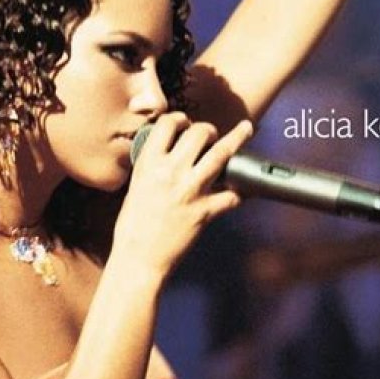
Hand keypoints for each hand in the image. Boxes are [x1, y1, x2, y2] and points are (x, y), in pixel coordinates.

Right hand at [112, 112, 252, 280]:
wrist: (137, 259)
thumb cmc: (133, 225)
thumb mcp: (137, 185)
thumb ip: (154, 165)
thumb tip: (172, 150)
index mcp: (150, 164)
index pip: (168, 124)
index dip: (179, 119)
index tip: (185, 122)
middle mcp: (171, 172)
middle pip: (199, 132)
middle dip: (208, 130)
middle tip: (210, 135)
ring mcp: (190, 190)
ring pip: (221, 153)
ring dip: (236, 139)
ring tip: (245, 129)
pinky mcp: (205, 211)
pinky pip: (232, 194)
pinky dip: (241, 191)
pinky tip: (246, 188)